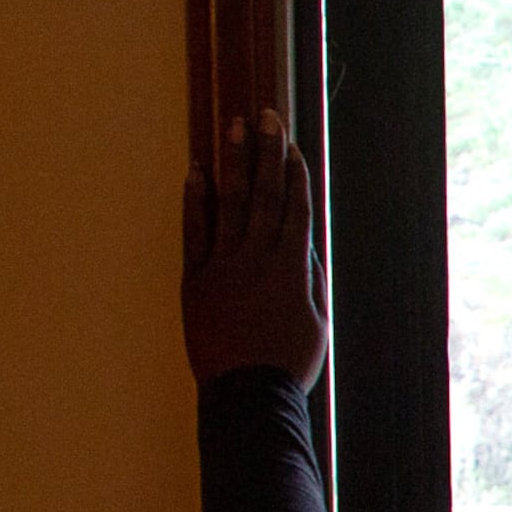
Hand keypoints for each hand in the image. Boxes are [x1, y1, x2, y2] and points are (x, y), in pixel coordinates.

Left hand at [182, 108, 325, 390]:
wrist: (246, 395)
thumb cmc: (288, 364)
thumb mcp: (316, 322)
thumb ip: (309, 278)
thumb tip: (303, 243)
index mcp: (292, 269)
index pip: (295, 209)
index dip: (295, 175)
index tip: (293, 145)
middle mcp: (257, 258)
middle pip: (264, 195)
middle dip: (267, 152)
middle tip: (265, 116)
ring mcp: (223, 266)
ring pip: (230, 204)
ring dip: (233, 163)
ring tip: (234, 127)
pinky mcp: (196, 279)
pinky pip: (195, 231)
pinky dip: (195, 200)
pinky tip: (196, 171)